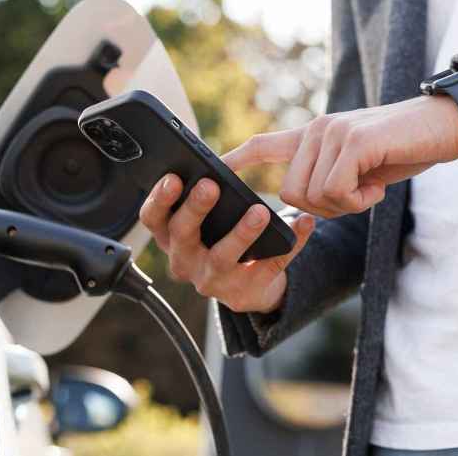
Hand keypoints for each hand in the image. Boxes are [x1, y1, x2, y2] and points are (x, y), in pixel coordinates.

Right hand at [139, 174, 314, 313]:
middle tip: (211, 185)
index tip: (173, 177)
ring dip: (241, 233)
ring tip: (260, 211)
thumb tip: (214, 164)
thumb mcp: (203, 220)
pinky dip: (290, 245)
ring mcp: (213, 280)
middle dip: (195, 209)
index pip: (153, 218)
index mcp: (171, 237)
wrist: (247, 285)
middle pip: (183, 235)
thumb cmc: (220, 237)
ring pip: (223, 258)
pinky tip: (304, 223)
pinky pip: (269, 266)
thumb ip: (202, 195)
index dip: (159, 199)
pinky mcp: (244, 292)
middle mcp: (185, 261)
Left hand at [223, 95, 457, 217]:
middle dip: (322, 209)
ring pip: (314, 196)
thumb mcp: (358, 168)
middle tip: (356, 197)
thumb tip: (304, 206)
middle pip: (292, 193)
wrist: (444, 125)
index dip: (236, 160)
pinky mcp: (352, 141)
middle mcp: (316, 130)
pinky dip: (358, 201)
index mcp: (313, 136)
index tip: (211, 172)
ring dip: (344, 205)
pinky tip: (377, 187)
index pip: (263, 145)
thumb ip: (328, 178)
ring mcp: (332, 132)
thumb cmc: (402, 150)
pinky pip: (337, 190)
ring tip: (370, 186)